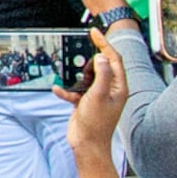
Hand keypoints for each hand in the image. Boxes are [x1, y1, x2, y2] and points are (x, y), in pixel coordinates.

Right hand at [67, 39, 127, 177]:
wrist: (87, 146)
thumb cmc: (96, 124)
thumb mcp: (99, 95)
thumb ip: (103, 73)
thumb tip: (102, 56)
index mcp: (119, 86)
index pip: (114, 58)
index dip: (104, 43)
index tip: (94, 32)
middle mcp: (110, 90)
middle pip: (100, 66)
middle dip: (89, 64)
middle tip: (82, 69)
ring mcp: (98, 96)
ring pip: (87, 78)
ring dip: (76, 79)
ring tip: (75, 87)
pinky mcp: (86, 103)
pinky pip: (75, 91)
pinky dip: (66, 90)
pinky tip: (58, 90)